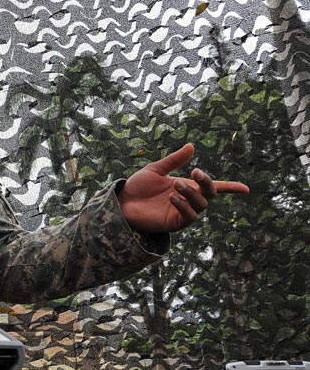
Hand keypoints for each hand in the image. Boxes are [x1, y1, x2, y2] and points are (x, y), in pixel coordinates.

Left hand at [118, 143, 248, 232]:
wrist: (122, 201)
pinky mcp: (175, 223)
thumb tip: (192, 146)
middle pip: (210, 194)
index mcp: (187, 186)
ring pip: (200, 205)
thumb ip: (174, 160)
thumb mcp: (156, 170)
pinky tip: (172, 197)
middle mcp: (188, 200)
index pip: (213, 188)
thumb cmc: (138, 186)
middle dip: (207, 183)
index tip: (246, 189)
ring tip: (175, 185)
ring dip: (191, 193)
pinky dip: (183, 205)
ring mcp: (183, 212)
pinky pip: (188, 217)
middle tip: (195, 172)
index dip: (230, 188)